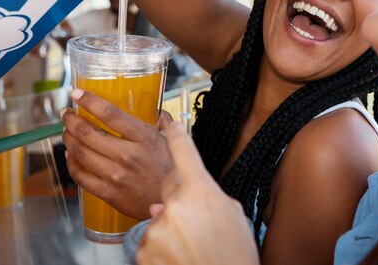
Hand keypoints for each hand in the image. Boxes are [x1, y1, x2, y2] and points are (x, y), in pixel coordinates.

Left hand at [61, 89, 173, 218]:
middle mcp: (127, 155)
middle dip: (71, 120)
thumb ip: (164, 123)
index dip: (89, 101)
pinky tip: (71, 155)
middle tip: (66, 114)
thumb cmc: (174, 171)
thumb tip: (157, 113)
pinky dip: (71, 163)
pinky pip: (80, 176)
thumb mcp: (174, 142)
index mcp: (144, 138)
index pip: (110, 114)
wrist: (174, 204)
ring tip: (67, 132)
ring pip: (80, 153)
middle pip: (88, 133)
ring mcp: (116, 175)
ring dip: (68, 139)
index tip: (77, 93)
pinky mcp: (108, 193)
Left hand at [136, 121, 258, 264]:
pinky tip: (180, 254)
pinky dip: (161, 245)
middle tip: (196, 216)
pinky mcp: (144, 249)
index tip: (171, 125)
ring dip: (171, 225)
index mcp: (200, 190)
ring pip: (159, 214)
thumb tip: (184, 191)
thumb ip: (206, 194)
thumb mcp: (231, 214)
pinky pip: (150, 238)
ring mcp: (157, 227)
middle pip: (168, 184)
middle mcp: (175, 204)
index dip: (176, 134)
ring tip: (192, 243)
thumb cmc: (233, 254)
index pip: (183, 150)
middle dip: (178, 195)